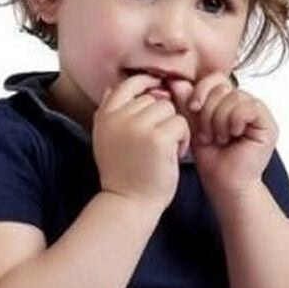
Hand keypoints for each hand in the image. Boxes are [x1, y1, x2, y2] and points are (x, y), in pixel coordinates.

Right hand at [92, 73, 190, 211]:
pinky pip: (180, 123)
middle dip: (162, 118)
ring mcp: (138, 126)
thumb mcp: (106, 140)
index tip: (159, 92)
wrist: (128, 203)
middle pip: (154, 99)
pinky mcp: (158, 138)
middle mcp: (119, 118)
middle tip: (158, 144)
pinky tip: (174, 155)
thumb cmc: (123, 176)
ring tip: (166, 150)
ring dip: (173, 128)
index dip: (146, 84)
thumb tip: (111, 89)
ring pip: (169, 109)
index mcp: (106, 117)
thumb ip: (108, 114)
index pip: (128, 84)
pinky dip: (183, 139)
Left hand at [168, 72, 278, 203]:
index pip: (216, 78)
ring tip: (219, 138)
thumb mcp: (192, 126)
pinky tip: (233, 136)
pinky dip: (235, 121)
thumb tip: (176, 82)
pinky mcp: (268, 124)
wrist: (224, 184)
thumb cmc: (211, 160)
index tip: (192, 108)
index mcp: (227, 101)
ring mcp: (257, 113)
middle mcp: (244, 103)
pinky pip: (249, 107)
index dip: (201, 90)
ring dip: (220, 120)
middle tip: (207, 134)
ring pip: (234, 96)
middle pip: (223, 86)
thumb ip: (187, 103)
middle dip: (208, 111)